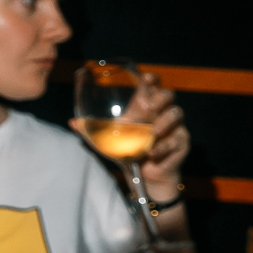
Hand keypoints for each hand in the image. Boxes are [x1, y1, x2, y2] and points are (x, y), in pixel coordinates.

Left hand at [71, 73, 188, 194]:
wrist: (144, 175)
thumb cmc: (126, 151)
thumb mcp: (108, 140)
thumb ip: (92, 130)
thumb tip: (71, 122)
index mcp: (143, 108)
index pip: (151, 86)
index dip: (151, 79)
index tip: (145, 78)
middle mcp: (160, 113)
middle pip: (168, 95)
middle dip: (159, 98)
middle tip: (148, 107)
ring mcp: (173, 127)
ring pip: (176, 113)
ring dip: (165, 121)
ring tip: (153, 132)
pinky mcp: (181, 143)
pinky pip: (175, 140)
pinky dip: (162, 147)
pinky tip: (151, 153)